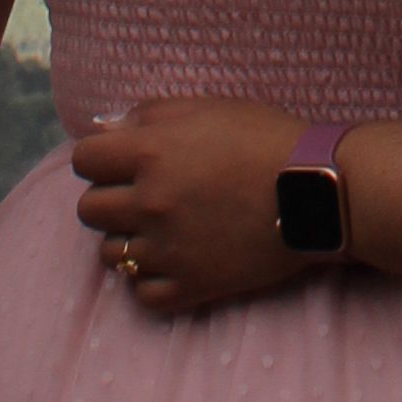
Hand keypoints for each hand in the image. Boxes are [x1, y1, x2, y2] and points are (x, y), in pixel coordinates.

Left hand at [70, 99, 323, 312]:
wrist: (317, 191)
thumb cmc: (265, 138)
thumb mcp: (208, 108)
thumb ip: (149, 114)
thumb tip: (106, 129)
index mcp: (151, 153)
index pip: (84, 160)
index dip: (100, 158)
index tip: (121, 161)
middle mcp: (150, 203)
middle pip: (90, 210)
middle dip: (110, 199)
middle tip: (141, 195)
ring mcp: (167, 250)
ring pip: (111, 255)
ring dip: (127, 240)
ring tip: (159, 229)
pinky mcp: (190, 286)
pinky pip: (141, 294)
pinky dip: (151, 279)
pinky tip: (172, 261)